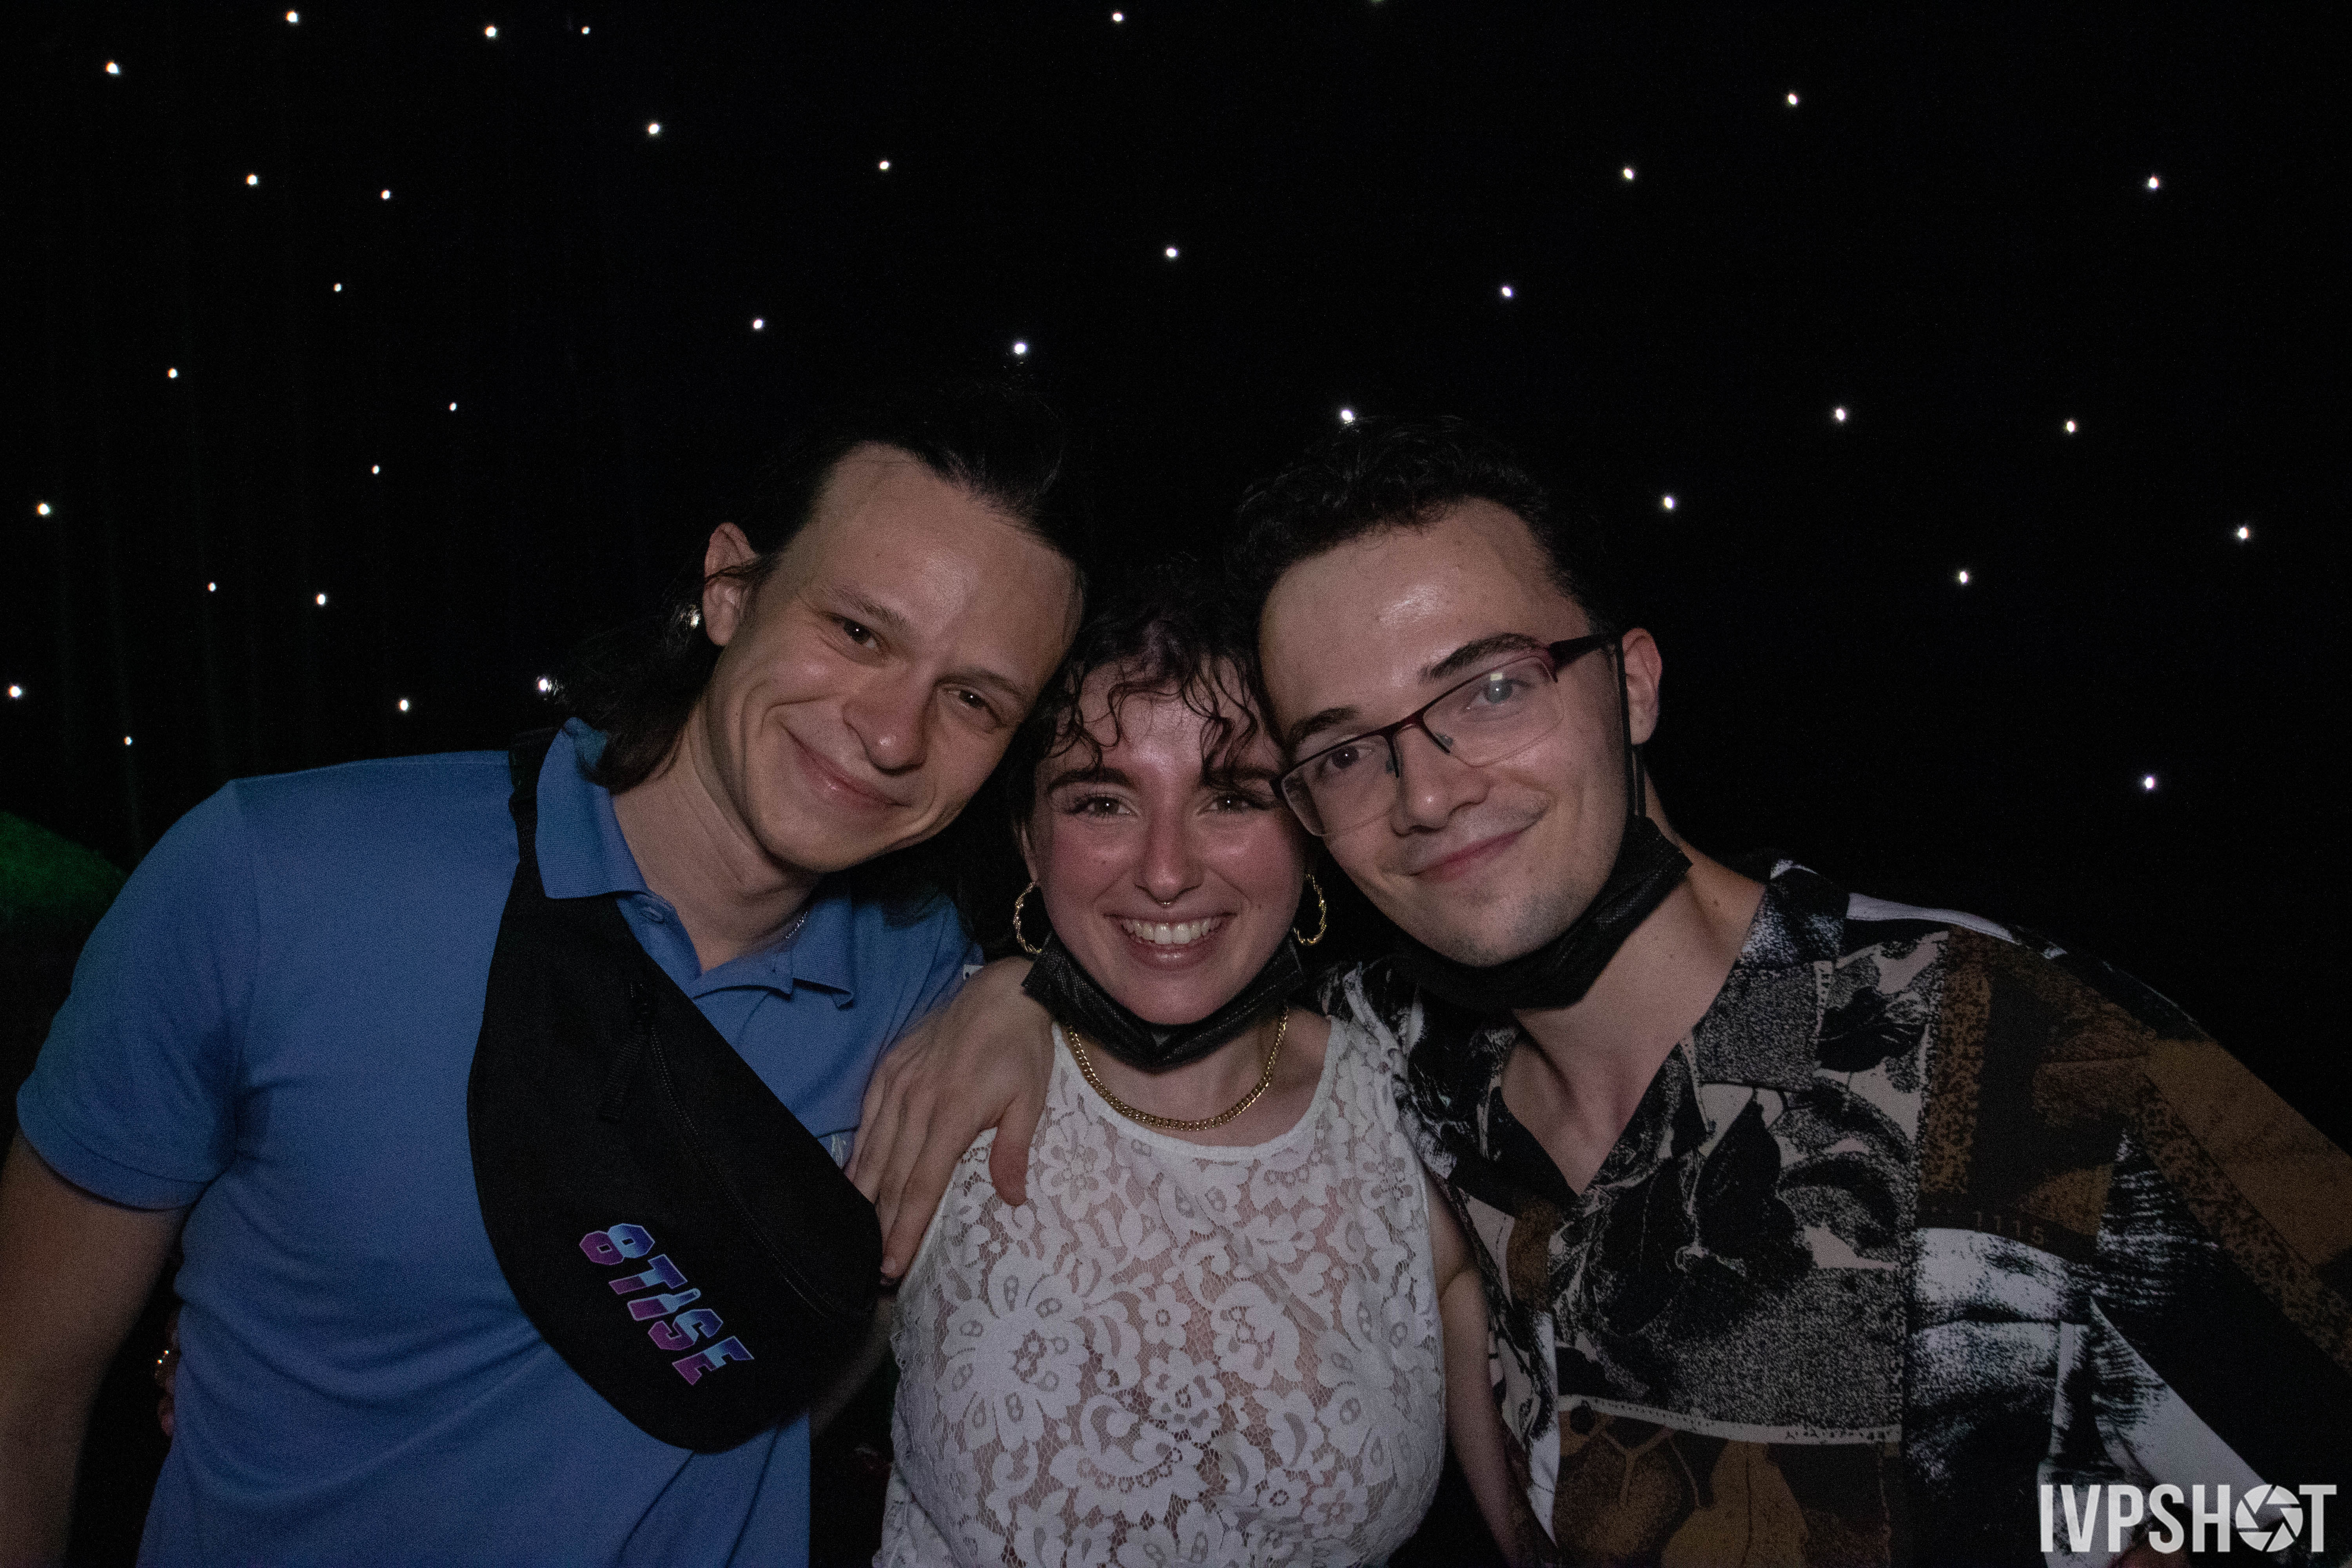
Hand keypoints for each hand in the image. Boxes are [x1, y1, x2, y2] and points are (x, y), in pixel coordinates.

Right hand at [850, 959, 1052, 1277]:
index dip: (906, 1228)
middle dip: (881, 1226)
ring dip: (864, 1197)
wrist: (1002, 991)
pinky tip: (853, 1180)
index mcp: (951, 1114)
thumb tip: (1011, 1200)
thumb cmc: (1021, 1049)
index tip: (892, 1265)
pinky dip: (859, 1154)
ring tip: (856, 1235)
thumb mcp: (1030, 1100)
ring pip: (873, 1151)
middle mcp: (916, 1102)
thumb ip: (1012, 1150)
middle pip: (893, 1177)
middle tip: (872, 1269)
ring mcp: (897, 1084)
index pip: (923, 1184)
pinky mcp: (888, 1069)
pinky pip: (867, 1120)